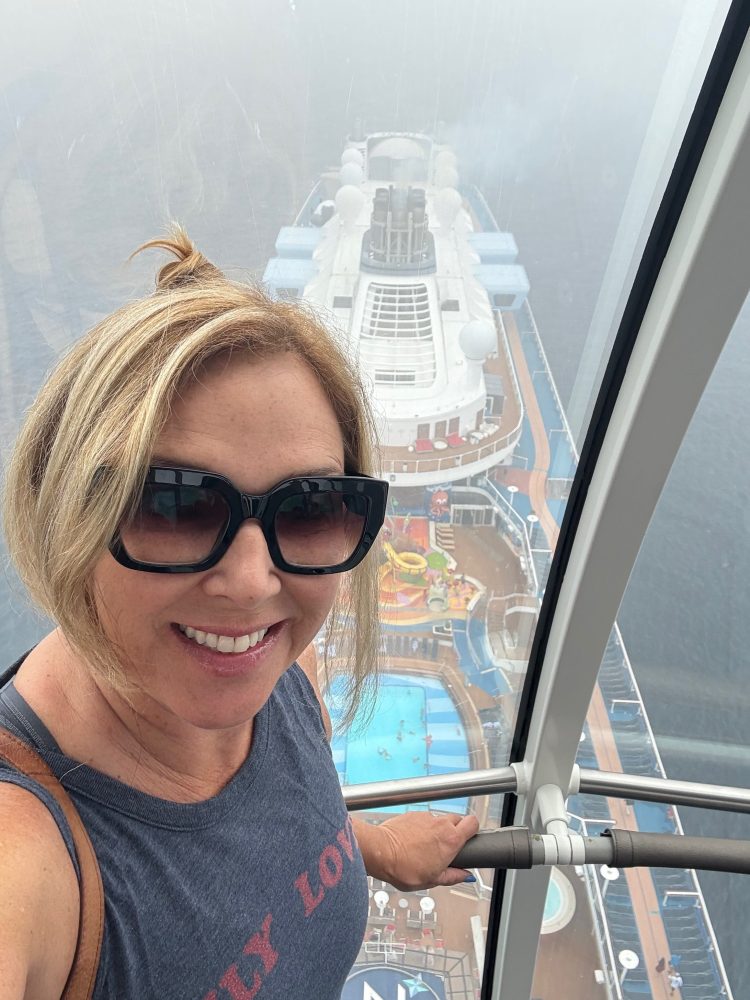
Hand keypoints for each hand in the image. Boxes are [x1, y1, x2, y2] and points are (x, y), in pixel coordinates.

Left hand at [353, 811, 479, 890]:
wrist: (380, 852)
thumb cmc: (403, 868)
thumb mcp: (432, 880)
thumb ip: (452, 876)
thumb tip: (465, 876)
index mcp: (451, 840)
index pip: (473, 823)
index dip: (473, 830)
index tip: (470, 838)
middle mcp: (441, 824)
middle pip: (458, 820)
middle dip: (456, 831)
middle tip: (447, 847)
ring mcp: (426, 817)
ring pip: (440, 820)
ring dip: (438, 830)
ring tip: (427, 846)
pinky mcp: (413, 814)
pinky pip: (424, 819)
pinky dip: (423, 827)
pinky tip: (414, 840)